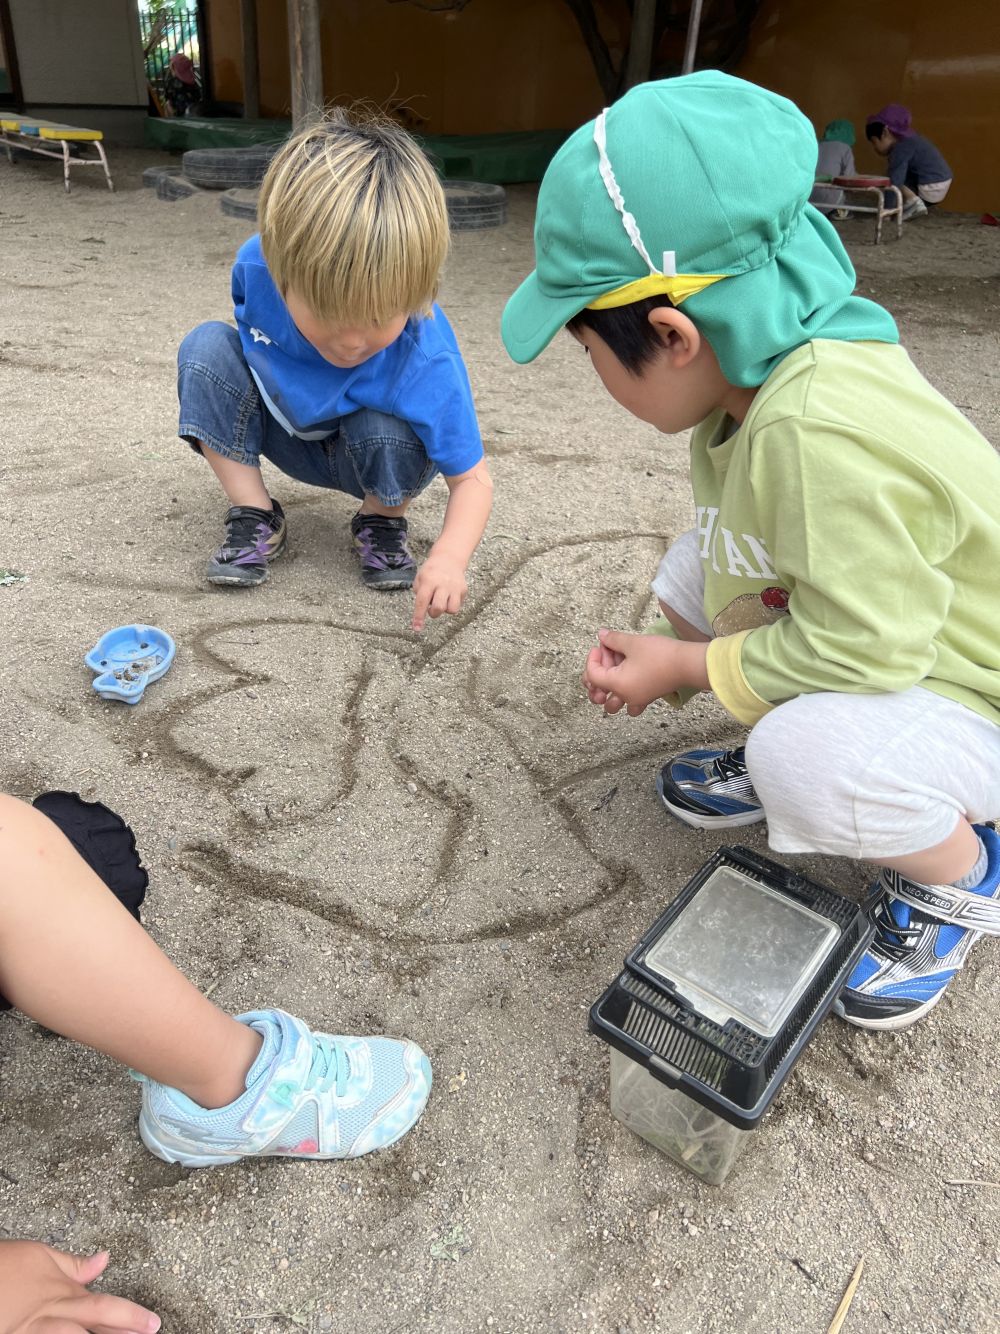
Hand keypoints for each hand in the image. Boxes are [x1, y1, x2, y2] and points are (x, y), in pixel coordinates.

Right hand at [0, 1240, 159, 1332]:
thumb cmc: (5, 1267)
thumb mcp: (42, 1257)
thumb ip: (75, 1265)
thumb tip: (104, 1259)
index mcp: (63, 1294)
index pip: (106, 1306)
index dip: (131, 1316)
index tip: (152, 1323)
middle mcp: (53, 1317)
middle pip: (95, 1325)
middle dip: (123, 1333)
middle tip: (148, 1333)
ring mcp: (35, 1333)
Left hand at [412, 554, 467, 631]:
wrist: (449, 559)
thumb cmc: (431, 571)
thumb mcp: (420, 578)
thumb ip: (419, 593)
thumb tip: (422, 608)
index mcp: (429, 581)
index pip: (422, 601)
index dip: (419, 616)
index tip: (417, 628)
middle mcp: (442, 584)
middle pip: (439, 608)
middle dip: (433, 613)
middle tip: (431, 608)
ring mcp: (454, 587)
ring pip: (452, 609)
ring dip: (445, 610)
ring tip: (442, 602)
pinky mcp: (463, 590)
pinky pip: (458, 605)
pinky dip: (452, 604)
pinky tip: (449, 597)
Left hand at [582, 629, 707, 715]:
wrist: (687, 664)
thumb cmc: (660, 654)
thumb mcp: (632, 643)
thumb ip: (613, 640)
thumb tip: (601, 635)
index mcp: (617, 684)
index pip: (592, 675)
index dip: (592, 658)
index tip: (602, 645)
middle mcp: (625, 697)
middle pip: (598, 694)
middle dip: (596, 675)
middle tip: (606, 658)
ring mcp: (637, 699)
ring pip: (613, 703)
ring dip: (608, 689)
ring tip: (613, 671)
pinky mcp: (647, 697)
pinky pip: (630, 703)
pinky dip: (624, 695)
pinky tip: (628, 678)